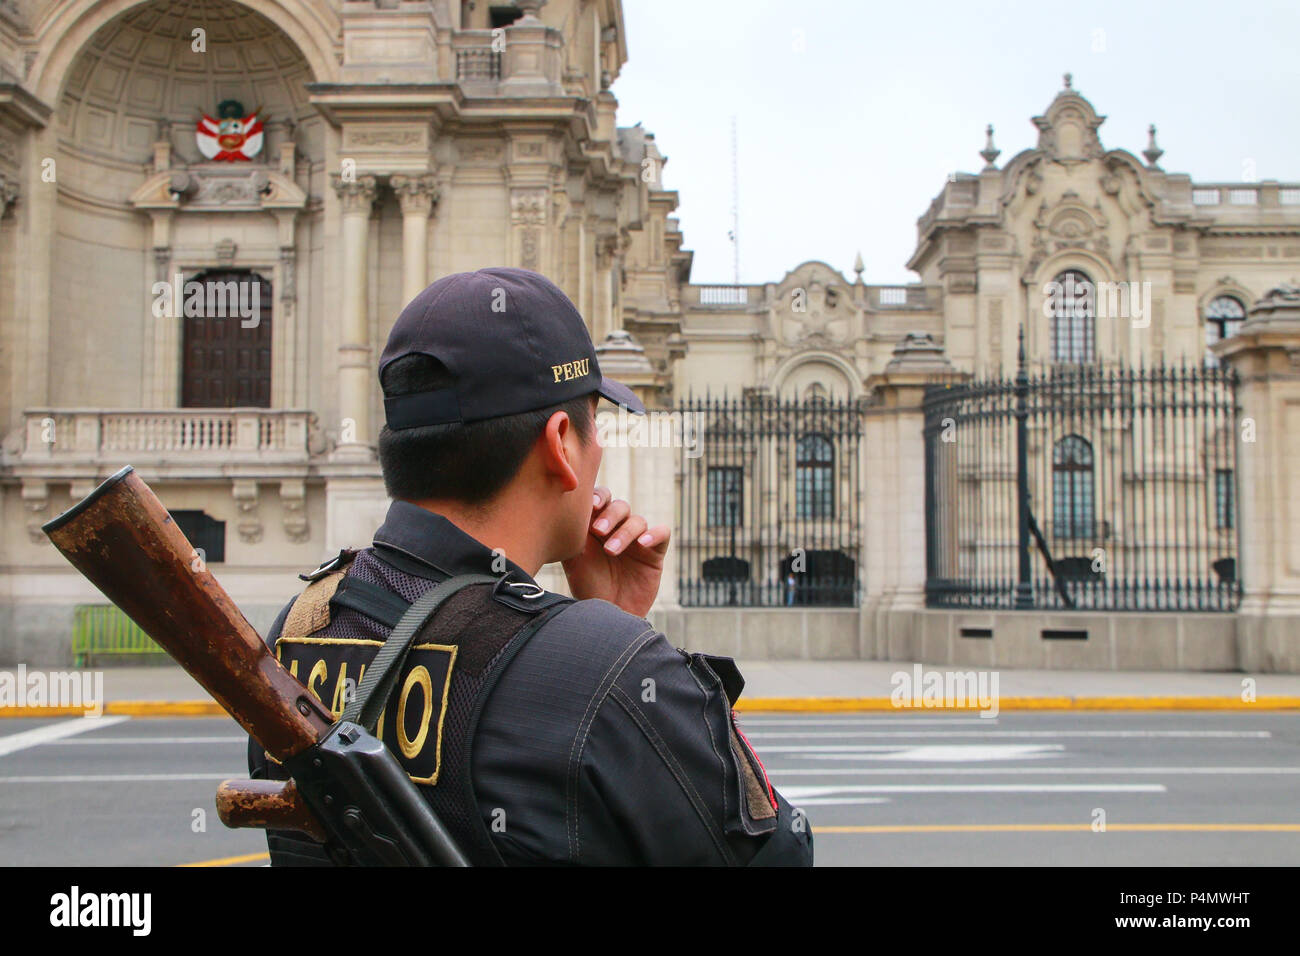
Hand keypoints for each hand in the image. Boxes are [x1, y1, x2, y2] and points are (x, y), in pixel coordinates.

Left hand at [561, 486, 669, 617]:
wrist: (608, 615)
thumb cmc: (588, 587)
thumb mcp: (575, 560)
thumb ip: (573, 535)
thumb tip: (566, 510)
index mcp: (597, 526)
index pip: (601, 499)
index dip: (598, 497)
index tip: (591, 506)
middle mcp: (619, 529)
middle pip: (620, 506)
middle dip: (610, 516)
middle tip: (598, 531)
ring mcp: (638, 540)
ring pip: (637, 521)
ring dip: (624, 533)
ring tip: (611, 551)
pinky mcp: (655, 553)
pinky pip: (662, 533)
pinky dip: (654, 534)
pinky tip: (643, 543)